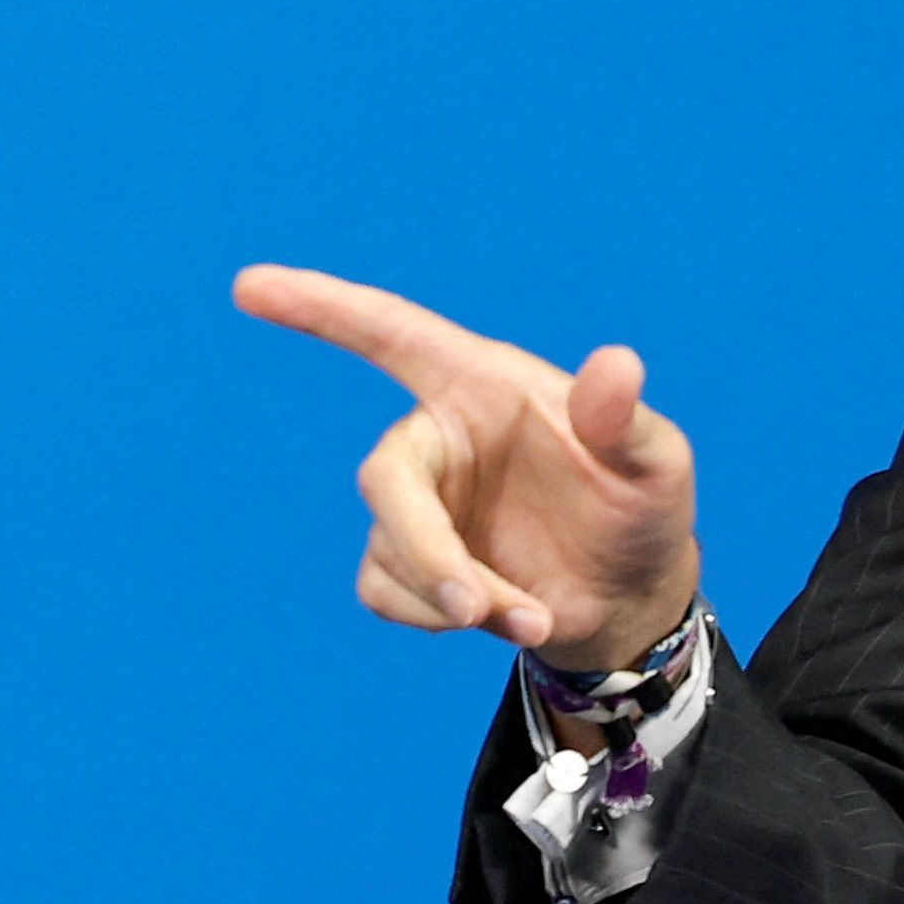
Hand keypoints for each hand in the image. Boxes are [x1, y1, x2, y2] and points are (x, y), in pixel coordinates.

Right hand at [229, 264, 702, 670]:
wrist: (627, 600)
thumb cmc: (641, 512)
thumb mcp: (656, 464)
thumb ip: (627, 420)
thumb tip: (616, 366)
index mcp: (481, 385)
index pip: (389, 333)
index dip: (320, 307)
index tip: (247, 285)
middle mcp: (437, 435)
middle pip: (383, 477)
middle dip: (425, 547)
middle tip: (475, 607)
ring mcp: (418, 501)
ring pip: (388, 546)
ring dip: (456, 594)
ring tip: (532, 615)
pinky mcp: (407, 561)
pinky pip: (385, 588)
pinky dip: (436, 615)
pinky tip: (499, 617)